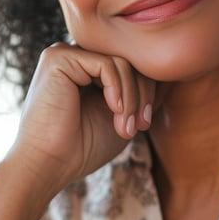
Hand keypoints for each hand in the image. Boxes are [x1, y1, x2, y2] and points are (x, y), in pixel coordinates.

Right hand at [4, 43, 156, 219]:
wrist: (48, 165)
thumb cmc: (82, 148)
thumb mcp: (123, 117)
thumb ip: (140, 95)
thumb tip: (170, 77)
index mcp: (87, 70)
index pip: (130, 66)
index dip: (146, 92)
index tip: (144, 124)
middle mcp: (76, 57)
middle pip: (128, 61)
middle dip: (142, 95)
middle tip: (139, 125)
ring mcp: (65, 54)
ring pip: (122, 62)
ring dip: (132, 97)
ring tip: (125, 125)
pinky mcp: (58, 58)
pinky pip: (107, 64)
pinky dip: (118, 89)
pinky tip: (113, 110)